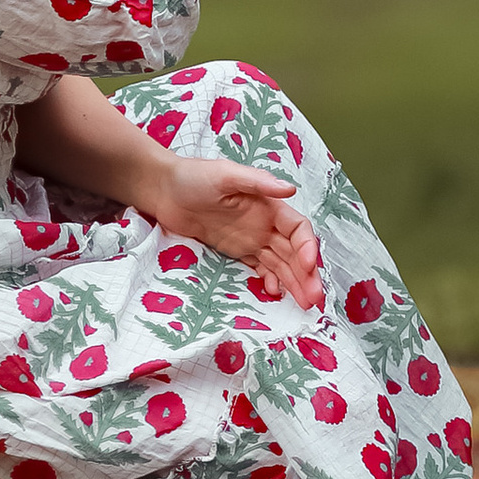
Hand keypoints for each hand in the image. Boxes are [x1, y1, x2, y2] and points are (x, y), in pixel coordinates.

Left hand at [144, 158, 323, 309]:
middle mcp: (265, 223)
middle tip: (314, 299)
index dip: (307, 247)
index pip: (298, 229)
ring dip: (295, 283)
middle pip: (294, 252)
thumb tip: (290, 189)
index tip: (308, 265)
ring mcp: (251, 238)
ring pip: (281, 264)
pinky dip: (271, 281)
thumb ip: (257, 182)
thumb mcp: (225, 174)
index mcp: (268, 205)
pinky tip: (274, 294)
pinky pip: (260, 268)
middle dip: (306, 274)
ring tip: (305, 305)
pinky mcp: (236, 250)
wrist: (164, 190)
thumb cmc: (193, 176)